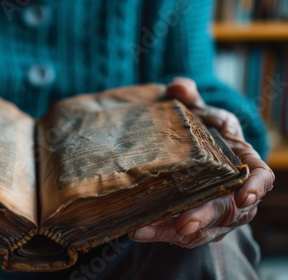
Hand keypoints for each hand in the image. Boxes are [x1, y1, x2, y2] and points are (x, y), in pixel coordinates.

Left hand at [129, 77, 274, 247]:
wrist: (189, 154)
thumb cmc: (201, 132)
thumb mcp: (198, 113)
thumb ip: (189, 99)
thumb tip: (178, 87)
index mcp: (242, 162)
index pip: (260, 177)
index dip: (255, 187)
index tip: (243, 196)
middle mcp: (234, 193)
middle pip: (228, 211)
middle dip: (205, 218)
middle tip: (183, 224)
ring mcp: (215, 213)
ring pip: (202, 230)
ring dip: (174, 232)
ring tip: (145, 230)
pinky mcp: (194, 225)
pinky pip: (181, 235)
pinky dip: (160, 234)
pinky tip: (138, 231)